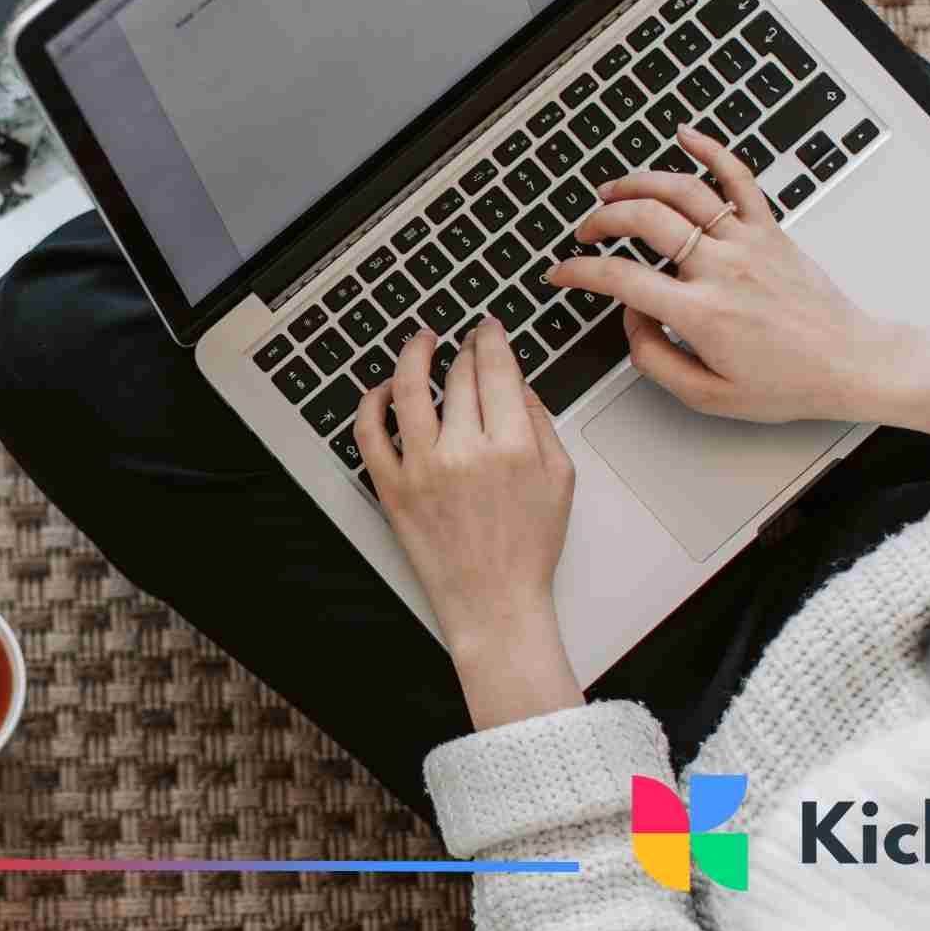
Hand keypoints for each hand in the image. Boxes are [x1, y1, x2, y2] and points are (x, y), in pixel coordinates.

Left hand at [356, 318, 583, 728]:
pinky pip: (369, 433)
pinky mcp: (392, 489)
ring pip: (410, 390)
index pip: (495, 368)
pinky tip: (385, 389)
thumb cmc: (527, 548)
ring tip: (420, 342)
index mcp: (512, 447)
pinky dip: (373, 402)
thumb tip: (516, 381)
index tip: (488, 328)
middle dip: (463, 349)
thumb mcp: (559, 478)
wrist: (493, 602)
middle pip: (458, 376)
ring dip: (413, 355)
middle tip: (465, 341)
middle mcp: (465, 453)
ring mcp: (423, 470)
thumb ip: (540, 421)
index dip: (490, 338)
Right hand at [548, 125, 929, 435]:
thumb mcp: (708, 396)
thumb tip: (631, 319)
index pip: (621, 279)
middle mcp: (723, 269)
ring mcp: (748, 243)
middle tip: (586, 232)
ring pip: (683, 191)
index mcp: (702, 314)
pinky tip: (686, 134)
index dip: (579, 272)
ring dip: (639, 183)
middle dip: (602, 220)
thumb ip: (655, 359)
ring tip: (613, 190)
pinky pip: (739, 178)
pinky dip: (711, 149)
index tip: (561, 272)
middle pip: (646, 220)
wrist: (851, 364)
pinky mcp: (770, 230)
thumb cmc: (788, 383)